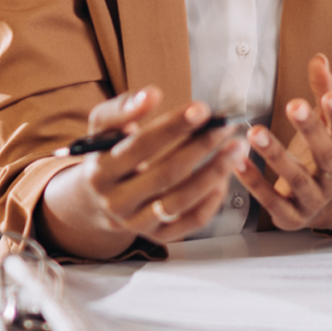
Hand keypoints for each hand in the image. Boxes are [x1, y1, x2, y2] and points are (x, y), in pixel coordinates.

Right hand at [37, 86, 246, 258]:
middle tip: (227, 126)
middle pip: (166, 174)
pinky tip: (225, 175)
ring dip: (215, 173)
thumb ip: (122, 108)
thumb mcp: (102, 127)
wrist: (95, 199)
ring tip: (236, 148)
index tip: (202, 108)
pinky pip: (192, 221)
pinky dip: (213, 198)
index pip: (140, 146)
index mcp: (100, 172)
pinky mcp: (159, 236)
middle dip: (201, 147)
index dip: (172, 126)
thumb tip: (151, 94)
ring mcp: (138, 223)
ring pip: (182, 201)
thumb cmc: (106, 153)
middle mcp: (117, 202)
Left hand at [233, 54, 331, 231]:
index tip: (331, 94)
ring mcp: (314, 201)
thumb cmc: (319, 155)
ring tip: (254, 132)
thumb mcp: (326, 125)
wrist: (320, 206)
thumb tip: (320, 59)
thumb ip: (323, 92)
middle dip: (311, 130)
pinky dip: (255, 182)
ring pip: (298, 180)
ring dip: (275, 155)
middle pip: (327, 156)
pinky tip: (238, 161)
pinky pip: (272, 201)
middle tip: (293, 104)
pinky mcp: (291, 218)